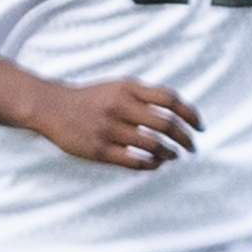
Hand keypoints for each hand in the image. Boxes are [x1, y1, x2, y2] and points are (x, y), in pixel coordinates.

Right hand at [30, 79, 197, 169]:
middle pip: (166, 123)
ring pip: (152, 144)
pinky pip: (134, 161)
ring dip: (170, 152)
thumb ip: (146, 95)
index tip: (199, 126)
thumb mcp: (119, 87)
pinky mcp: (98, 149)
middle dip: (185, 137)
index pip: (169, 99)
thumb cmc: (92, 98)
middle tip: (192, 146)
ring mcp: (109, 129)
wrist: (52, 107)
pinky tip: (156, 163)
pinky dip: (151, 164)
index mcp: (128, 89)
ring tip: (175, 155)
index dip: (190, 113)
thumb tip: (181, 112)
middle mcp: (120, 107)